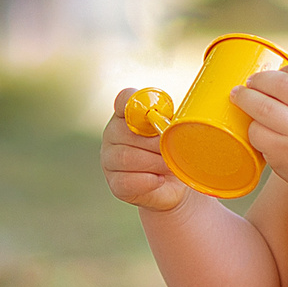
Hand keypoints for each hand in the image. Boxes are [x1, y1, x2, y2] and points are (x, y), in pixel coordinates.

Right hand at [102, 87, 188, 211]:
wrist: (176, 186)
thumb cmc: (175, 153)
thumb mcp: (177, 134)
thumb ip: (173, 122)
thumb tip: (177, 122)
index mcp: (129, 115)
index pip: (125, 100)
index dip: (135, 101)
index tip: (151, 111)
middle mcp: (113, 134)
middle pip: (127, 132)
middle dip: (155, 143)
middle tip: (172, 150)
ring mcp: (109, 159)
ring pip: (126, 157)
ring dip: (154, 162)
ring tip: (169, 166)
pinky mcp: (114, 184)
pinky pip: (126, 181)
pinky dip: (147, 181)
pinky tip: (159, 180)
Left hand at [234, 53, 287, 194]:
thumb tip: (275, 59)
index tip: (284, 74)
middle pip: (281, 83)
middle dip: (259, 80)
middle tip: (250, 83)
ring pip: (263, 106)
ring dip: (244, 97)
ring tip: (238, 95)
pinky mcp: (285, 153)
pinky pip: (257, 131)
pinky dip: (251, 126)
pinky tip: (254, 125)